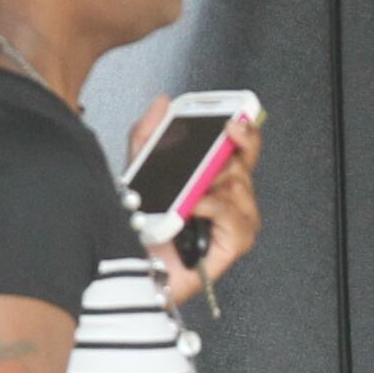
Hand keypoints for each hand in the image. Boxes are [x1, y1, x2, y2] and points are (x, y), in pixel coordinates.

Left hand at [128, 101, 262, 310]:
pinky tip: (194, 205)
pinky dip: (213, 206)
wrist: (127, 270)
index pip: (243, 150)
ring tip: (189, 189)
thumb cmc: (138, 230)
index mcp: (213, 182)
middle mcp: (228, 201)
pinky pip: (234, 216)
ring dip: (213, 182)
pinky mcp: (233, 246)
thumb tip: (163, 102)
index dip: (246, 132)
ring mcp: (234, 224)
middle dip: (222, 156)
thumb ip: (149, 134)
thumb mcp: (137, 171)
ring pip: (240, 187)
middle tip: (206, 152)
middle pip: (242, 166)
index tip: (235, 119)